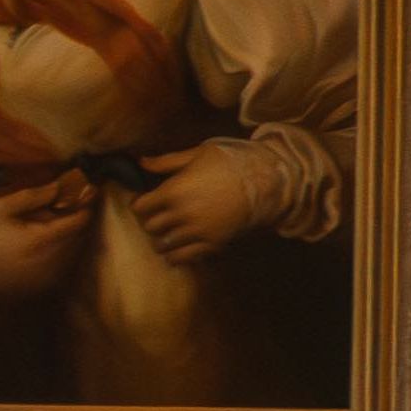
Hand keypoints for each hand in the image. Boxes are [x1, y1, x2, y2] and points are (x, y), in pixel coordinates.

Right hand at [0, 178, 93, 311]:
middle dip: (76, 219)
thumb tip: (60, 186)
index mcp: (40, 241)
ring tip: (53, 221)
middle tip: (70, 201)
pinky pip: (58, 267)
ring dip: (68, 237)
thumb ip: (34, 197)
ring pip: (71, 254)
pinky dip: (58, 253)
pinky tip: (41, 243)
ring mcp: (44, 279)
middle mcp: (49, 264)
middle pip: (79, 238)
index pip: (78, 221)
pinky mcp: (36, 288)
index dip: (85, 202)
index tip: (89, 189)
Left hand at [131, 138, 282, 263]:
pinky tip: (177, 251)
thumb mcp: (198, 153)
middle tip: (156, 218)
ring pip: (164, 245)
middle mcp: (182, 213)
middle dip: (150, 222)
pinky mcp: (214, 243)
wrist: (270, 179)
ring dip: (162, 241)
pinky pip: (186, 258)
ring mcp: (198, 231)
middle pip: (150, 228)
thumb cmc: (234, 161)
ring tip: (166, 235)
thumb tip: (141, 162)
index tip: (144, 203)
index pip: (140, 207)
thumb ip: (167, 161)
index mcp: (174, 190)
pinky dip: (177, 256)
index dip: (139, 205)